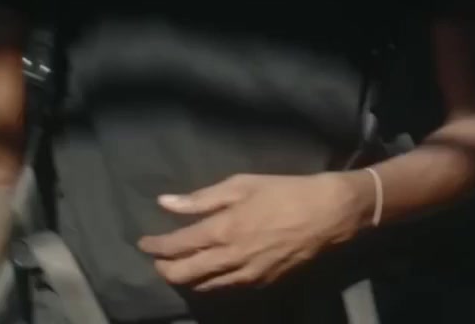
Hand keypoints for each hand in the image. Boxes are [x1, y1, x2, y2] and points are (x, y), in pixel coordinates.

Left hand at [138, 173, 369, 291]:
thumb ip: (202, 198)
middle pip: (183, 275)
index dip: (155, 246)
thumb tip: (165, 203)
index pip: (176, 246)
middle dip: (164, 268)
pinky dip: (211, 283)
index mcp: (222, 230)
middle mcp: (229, 259)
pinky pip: (227, 288)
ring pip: (204, 286)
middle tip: (159, 259)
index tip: (144, 242)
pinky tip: (211, 273)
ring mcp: (246, 275)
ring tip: (181, 267)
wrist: (330, 213)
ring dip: (186, 279)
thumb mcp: (244, 185)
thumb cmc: (287, 191)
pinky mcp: (263, 283)